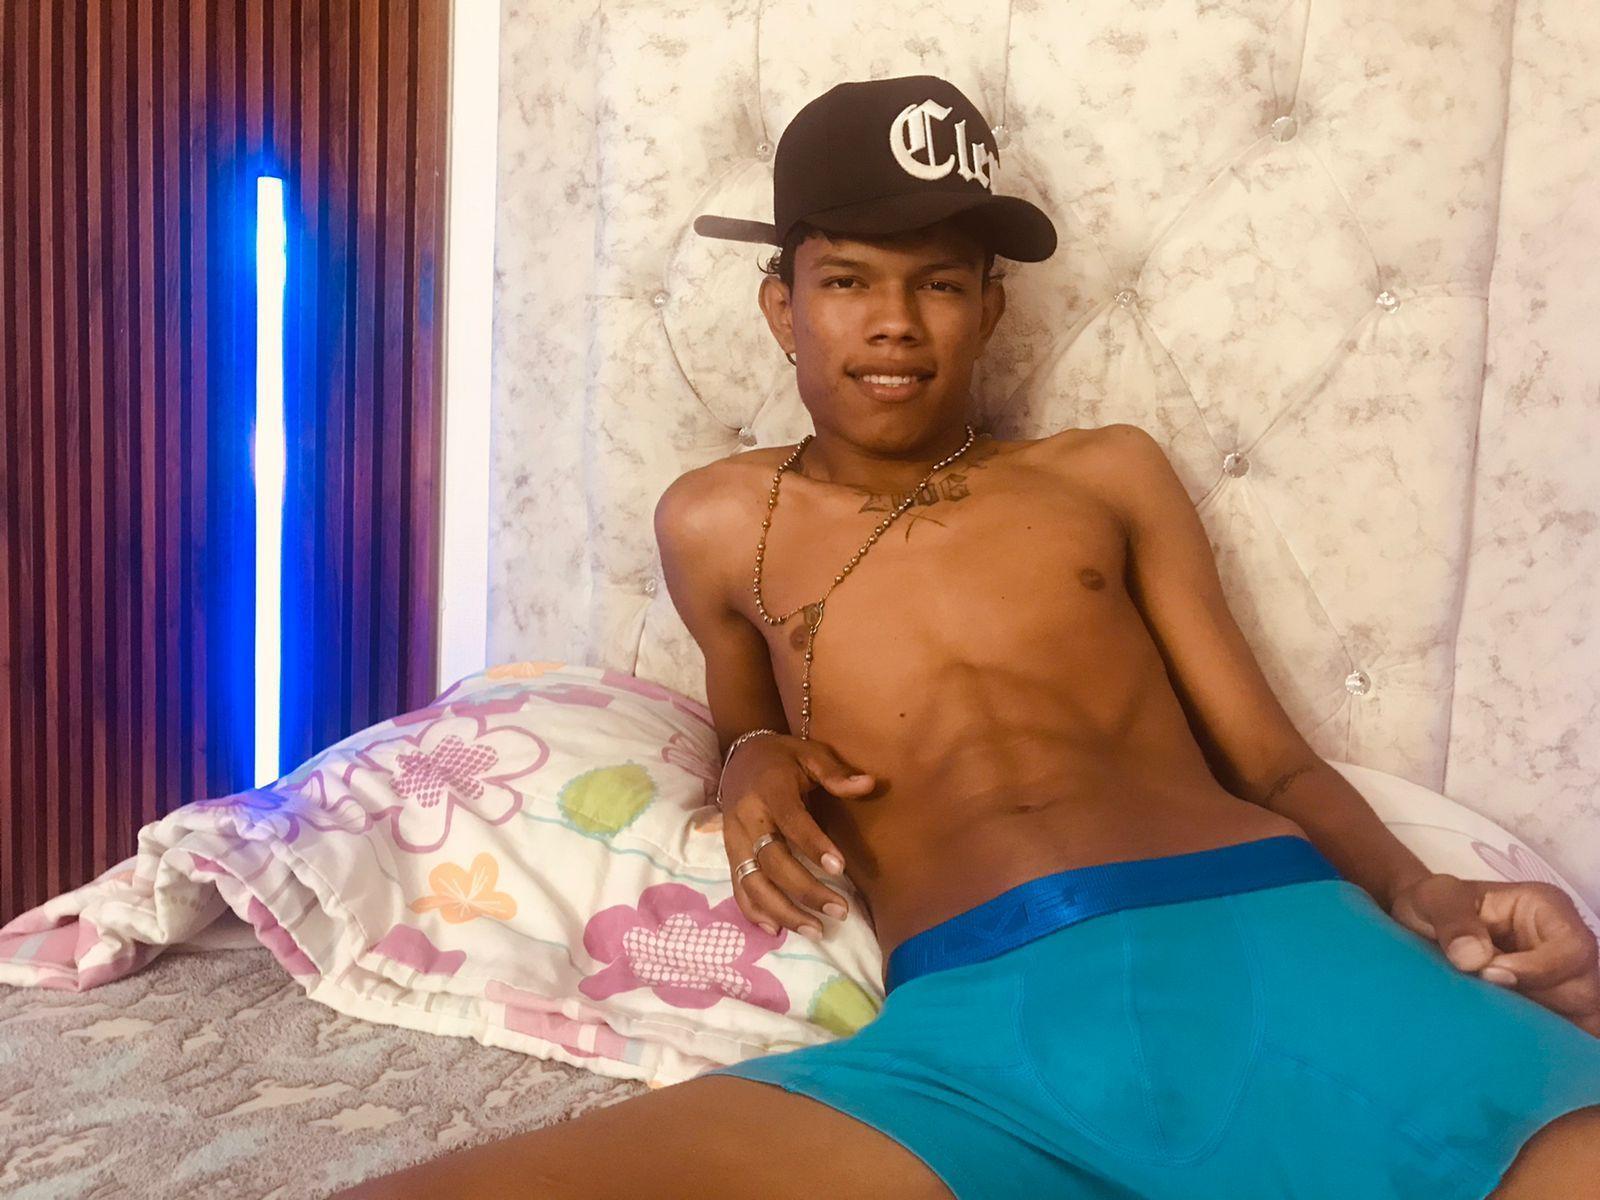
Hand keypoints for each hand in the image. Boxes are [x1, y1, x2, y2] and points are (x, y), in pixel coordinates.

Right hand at [718, 733, 876, 939]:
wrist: (739, 756)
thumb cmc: (782, 758)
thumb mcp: (810, 754)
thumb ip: (836, 773)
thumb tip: (869, 784)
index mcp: (769, 790)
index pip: (791, 822)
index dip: (814, 845)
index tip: (840, 869)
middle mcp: (746, 818)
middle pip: (773, 861)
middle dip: (805, 891)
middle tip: (840, 910)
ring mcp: (734, 839)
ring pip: (752, 883)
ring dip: (782, 911)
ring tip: (816, 930)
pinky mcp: (729, 854)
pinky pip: (738, 887)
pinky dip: (754, 912)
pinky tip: (778, 930)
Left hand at [1388, 873, 1599, 1036]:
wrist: (1419, 928)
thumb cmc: (1433, 905)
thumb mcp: (1432, 898)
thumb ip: (1451, 918)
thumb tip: (1474, 957)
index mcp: (1546, 909)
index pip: (1572, 948)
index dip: (1539, 969)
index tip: (1489, 976)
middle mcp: (1563, 946)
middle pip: (1585, 989)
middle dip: (1538, 1002)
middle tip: (1488, 1002)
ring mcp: (1562, 981)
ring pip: (1581, 1017)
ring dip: (1539, 1027)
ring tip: (1494, 1019)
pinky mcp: (1551, 1009)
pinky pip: (1566, 1035)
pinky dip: (1542, 1044)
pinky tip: (1507, 1040)